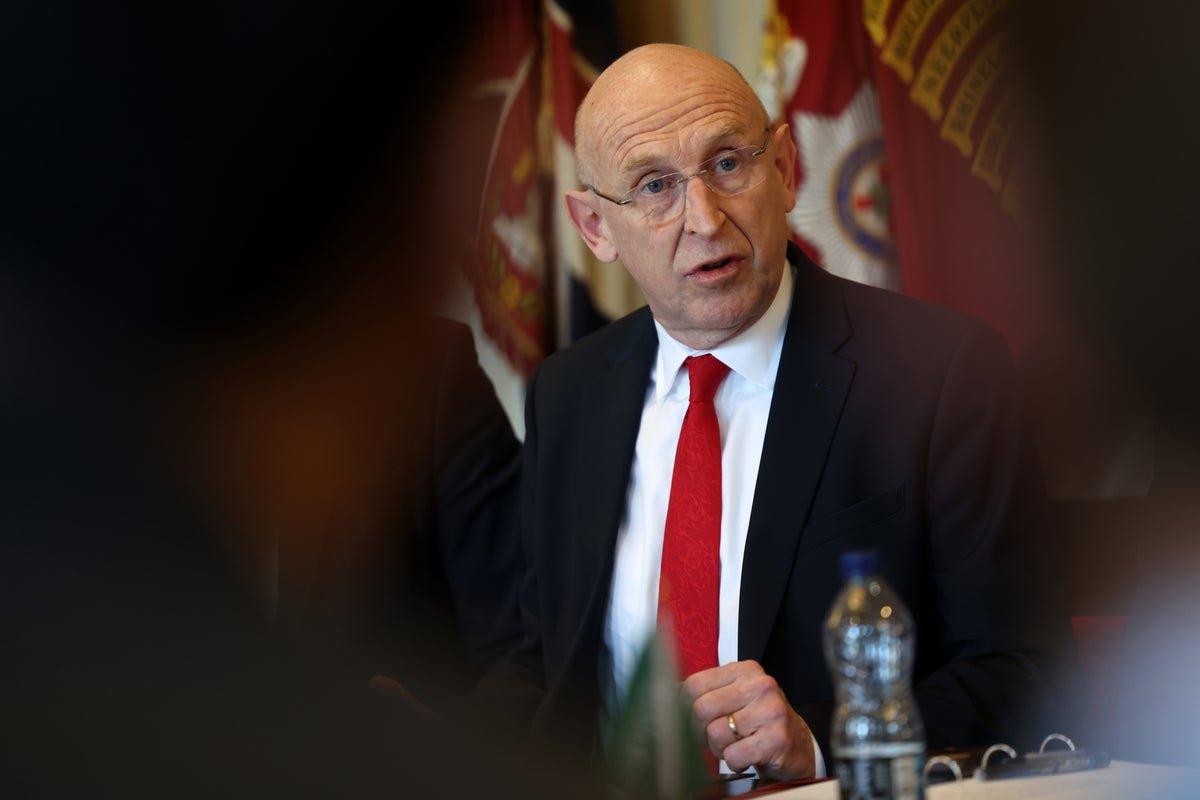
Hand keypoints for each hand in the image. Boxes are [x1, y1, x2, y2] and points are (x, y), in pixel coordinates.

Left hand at [682, 660, 815, 779]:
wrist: (798, 745)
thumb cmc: (760, 720)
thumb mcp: (734, 696)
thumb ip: (704, 691)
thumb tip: (663, 694)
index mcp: (745, 670)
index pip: (694, 684)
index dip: (684, 707)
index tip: (689, 718)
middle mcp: (760, 686)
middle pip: (702, 709)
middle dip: (700, 730)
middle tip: (713, 736)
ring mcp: (771, 711)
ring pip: (716, 734)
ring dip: (719, 748)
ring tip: (734, 744)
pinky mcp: (777, 739)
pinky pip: (733, 756)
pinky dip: (734, 762)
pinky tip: (746, 755)